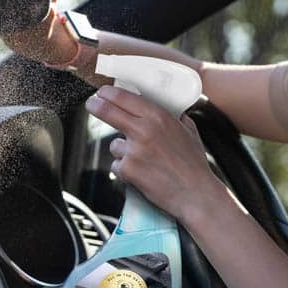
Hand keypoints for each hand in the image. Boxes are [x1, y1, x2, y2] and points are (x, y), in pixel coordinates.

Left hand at [85, 85, 226, 223]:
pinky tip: (143, 174)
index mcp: (158, 117)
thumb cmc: (193, 164)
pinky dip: (126, 170)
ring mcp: (134, 150)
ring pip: (114, 145)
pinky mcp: (128, 169)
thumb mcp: (189, 131)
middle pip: (107, 111)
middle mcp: (144, 130)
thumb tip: (168, 106)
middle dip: (95, 105)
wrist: (196, 194)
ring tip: (145, 162)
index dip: (108, 93)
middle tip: (91, 104)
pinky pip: (118, 165)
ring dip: (124, 152)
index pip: (124, 97)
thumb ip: (175, 116)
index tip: (102, 92)